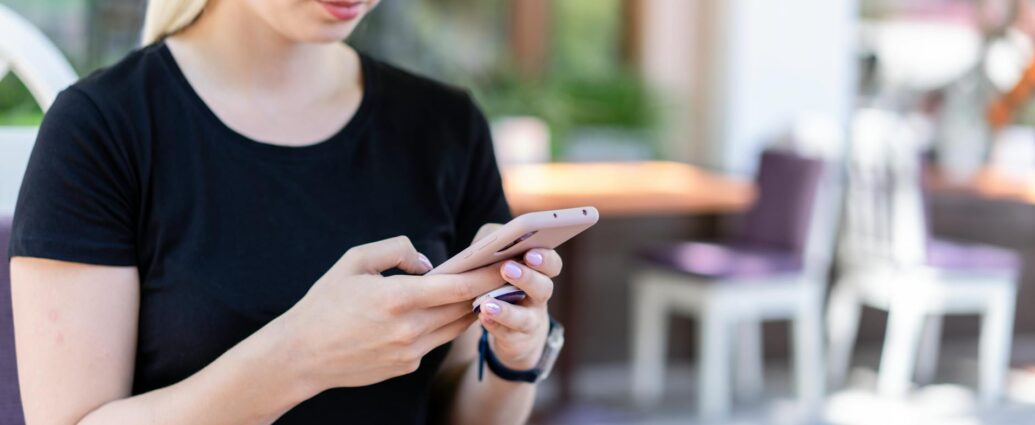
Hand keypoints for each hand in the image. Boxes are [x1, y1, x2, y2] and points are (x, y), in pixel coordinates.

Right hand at [275, 236, 504, 390]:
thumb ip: (395, 250)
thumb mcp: (354, 261)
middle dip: (488, 290)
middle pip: (464, 308)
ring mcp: (409, 352)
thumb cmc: (325, 302)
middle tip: (508, 272)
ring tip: (487, 289)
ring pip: (455, 327)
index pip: (457, 286)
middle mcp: (409, 329)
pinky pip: (435, 341)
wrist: (300, 355)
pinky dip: (443, 324)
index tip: (507, 262)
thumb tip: (428, 262)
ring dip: (472, 309)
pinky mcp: (406, 366)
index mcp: (397, 299)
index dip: (486, 274)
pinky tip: (448, 311)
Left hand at [473, 224, 561, 369]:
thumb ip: (499, 247)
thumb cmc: (504, 285)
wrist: (514, 332)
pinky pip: (505, 334)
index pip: (552, 264)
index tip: (530, 252)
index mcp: (539, 274)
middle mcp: (539, 297)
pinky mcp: (514, 339)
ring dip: (506, 310)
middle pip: (543, 288)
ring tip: (487, 303)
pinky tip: (481, 317)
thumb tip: (491, 240)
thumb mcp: (503, 262)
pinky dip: (493, 325)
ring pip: (524, 317)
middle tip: (507, 268)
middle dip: (527, 278)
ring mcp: (529, 321)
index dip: (545, 258)